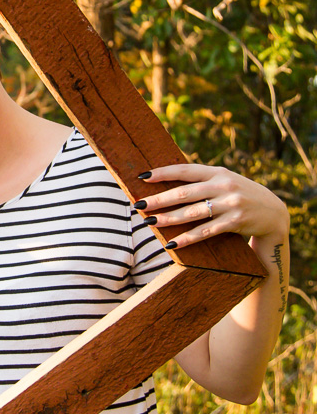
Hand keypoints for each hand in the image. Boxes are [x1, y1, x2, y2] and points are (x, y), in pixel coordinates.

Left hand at [134, 163, 288, 252]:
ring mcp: (229, 204)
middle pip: (185, 193)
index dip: (163, 173)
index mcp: (217, 172)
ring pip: (193, 213)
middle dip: (160, 199)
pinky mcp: (234, 222)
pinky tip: (172, 243)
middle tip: (140, 204)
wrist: (274, 212)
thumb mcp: (225, 181)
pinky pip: (206, 232)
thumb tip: (167, 183)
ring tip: (150, 222)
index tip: (142, 177)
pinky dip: (188, 238)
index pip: (185, 170)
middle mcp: (223, 186)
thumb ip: (202, 180)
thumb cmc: (240, 195)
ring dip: (169, 219)